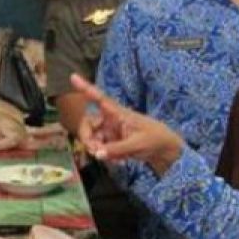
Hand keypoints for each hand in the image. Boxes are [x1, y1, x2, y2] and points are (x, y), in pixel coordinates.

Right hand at [70, 74, 184, 173]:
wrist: (165, 150)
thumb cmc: (154, 139)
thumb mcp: (137, 144)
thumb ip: (117, 149)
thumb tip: (97, 154)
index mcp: (118, 113)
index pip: (100, 99)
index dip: (86, 88)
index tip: (73, 77)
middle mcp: (111, 120)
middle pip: (88, 124)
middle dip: (88, 138)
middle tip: (95, 151)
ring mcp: (111, 131)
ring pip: (92, 138)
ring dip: (97, 149)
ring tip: (112, 159)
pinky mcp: (112, 142)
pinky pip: (100, 148)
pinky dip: (105, 155)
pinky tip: (119, 161)